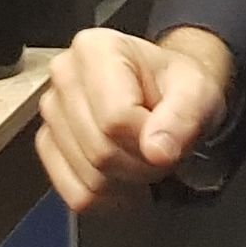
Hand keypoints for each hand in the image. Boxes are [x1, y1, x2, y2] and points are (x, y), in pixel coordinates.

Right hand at [35, 26, 233, 210]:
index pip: (115, 118)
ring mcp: (52, 112)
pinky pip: (76, 194)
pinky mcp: (48, 144)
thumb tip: (157, 150)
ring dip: (127, 183)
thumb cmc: (176, 86)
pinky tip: (124, 177)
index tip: (169, 135)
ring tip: (143, 157)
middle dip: (142, 165)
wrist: (166, 92)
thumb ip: (183, 116)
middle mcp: (64, 75)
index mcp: (95, 49)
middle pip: (100, 150)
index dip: (150, 140)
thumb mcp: (196, 90)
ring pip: (89, 177)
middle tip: (161, 151)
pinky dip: (107, 198)